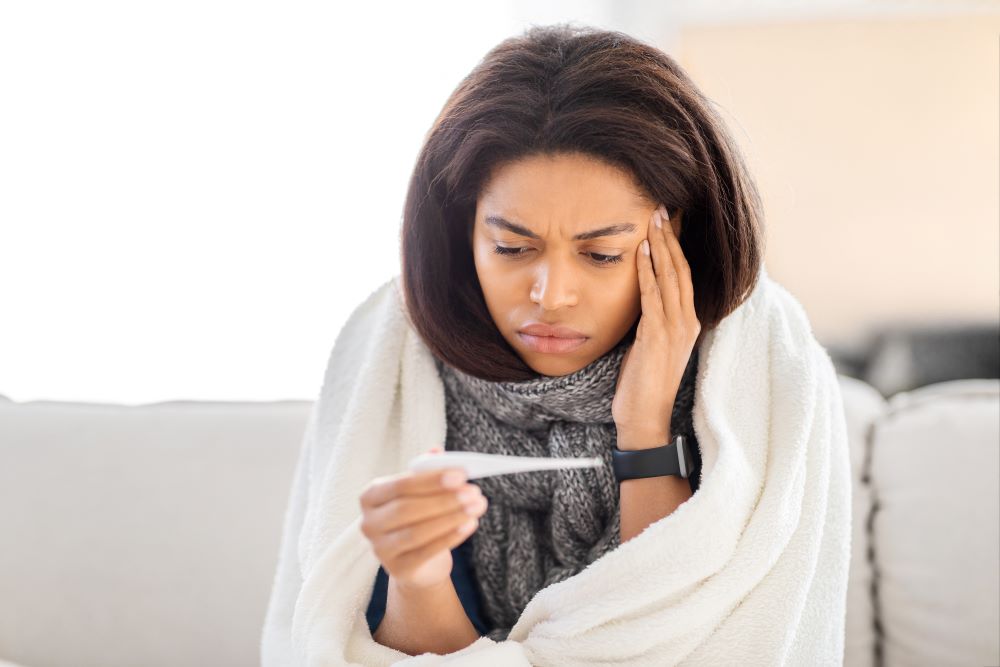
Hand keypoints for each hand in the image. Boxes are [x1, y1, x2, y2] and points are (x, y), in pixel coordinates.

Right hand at [358, 446, 488, 589]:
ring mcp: (380, 549)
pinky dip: (451, 537)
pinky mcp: (398, 570)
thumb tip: (436, 452)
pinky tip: (470, 525)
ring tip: (477, 507)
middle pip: (407, 509)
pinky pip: (427, 552)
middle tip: (473, 492)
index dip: (430, 480)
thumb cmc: (418, 517)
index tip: (460, 475)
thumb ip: (425, 471)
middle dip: (444, 500)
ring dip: (451, 518)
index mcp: (371, 496)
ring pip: (417, 532)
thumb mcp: (420, 493)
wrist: (418, 563)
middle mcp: (369, 523)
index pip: (400, 485)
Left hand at [612, 204, 700, 446]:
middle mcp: (687, 322)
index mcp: (688, 322)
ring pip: (671, 278)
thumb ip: (652, 318)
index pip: (685, 275)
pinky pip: (653, 296)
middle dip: (671, 237)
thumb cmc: (643, 381)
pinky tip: (642, 252)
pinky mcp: (658, 337)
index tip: (669, 221)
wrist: (644, 416)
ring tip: (654, 220)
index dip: (677, 247)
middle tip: (662, 209)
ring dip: (661, 246)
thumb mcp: (651, 342)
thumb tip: (642, 293)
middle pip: (682, 270)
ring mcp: (675, 329)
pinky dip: (648, 272)